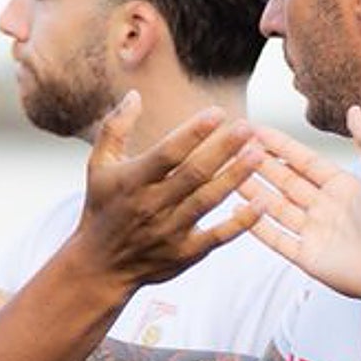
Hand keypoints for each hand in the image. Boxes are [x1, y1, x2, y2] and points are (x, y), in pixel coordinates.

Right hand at [68, 91, 263, 291]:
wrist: (98, 266)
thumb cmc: (101, 207)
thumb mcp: (98, 166)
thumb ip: (115, 128)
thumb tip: (134, 94)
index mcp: (132, 181)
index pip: (166, 154)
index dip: (193, 133)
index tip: (218, 113)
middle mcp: (150, 206)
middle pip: (193, 174)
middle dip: (223, 150)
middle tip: (249, 128)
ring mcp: (168, 232)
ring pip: (208, 201)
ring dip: (235, 177)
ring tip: (259, 154)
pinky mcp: (184, 254)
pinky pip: (217, 236)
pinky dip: (241, 222)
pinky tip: (262, 202)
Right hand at [238, 105, 360, 301]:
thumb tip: (354, 110)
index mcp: (343, 188)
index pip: (304, 161)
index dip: (281, 146)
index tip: (257, 131)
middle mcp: (325, 208)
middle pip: (285, 181)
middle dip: (261, 165)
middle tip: (236, 149)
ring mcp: (313, 233)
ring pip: (275, 207)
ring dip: (253, 190)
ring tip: (229, 174)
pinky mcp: (305, 256)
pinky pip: (275, 238)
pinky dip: (255, 225)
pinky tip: (238, 211)